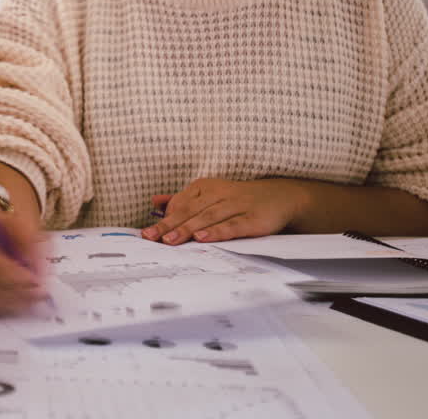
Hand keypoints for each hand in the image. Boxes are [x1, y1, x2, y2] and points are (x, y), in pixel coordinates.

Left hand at [141, 176, 308, 244]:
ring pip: (208, 217)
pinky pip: (232, 225)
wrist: (280, 196)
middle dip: (169, 225)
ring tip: (170, 240)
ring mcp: (236, 205)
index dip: (164, 218)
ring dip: (188, 229)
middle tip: (151, 237)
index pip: (180, 203)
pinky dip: (217, 231)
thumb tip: (154, 202)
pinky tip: (203, 238)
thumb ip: (182, 200)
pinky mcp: (253, 219)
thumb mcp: (209, 194)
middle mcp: (219, 194)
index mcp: (205, 187)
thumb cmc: (238, 198)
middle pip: (190, 210)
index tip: (147, 233)